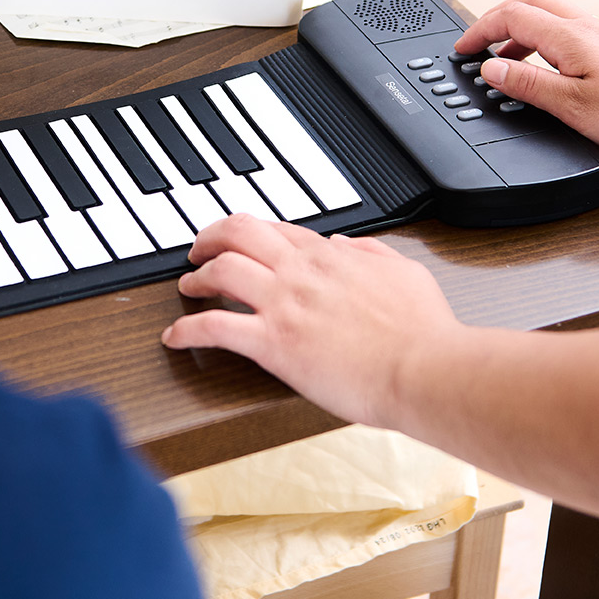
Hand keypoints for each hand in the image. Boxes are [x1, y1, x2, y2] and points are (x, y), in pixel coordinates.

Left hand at [163, 215, 461, 429]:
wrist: (424, 368)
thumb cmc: (423, 331)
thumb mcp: (405, 273)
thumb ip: (372, 253)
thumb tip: (347, 243)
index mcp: (332, 256)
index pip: (277, 230)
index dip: (251, 232)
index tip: (241, 241)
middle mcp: (301, 273)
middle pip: (239, 234)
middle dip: (210, 237)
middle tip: (198, 250)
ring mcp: (284, 306)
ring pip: (221, 271)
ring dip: (197, 277)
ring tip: (187, 287)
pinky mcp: (273, 345)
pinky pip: (215, 328)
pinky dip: (187, 331)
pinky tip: (174, 338)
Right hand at [453, 0, 598, 161]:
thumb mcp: (570, 106)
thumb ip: (527, 83)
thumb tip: (490, 67)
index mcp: (572, 36)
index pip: (512, 16)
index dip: (480, 30)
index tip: (462, 50)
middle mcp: (588, 26)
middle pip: (530, 1)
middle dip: (498, 19)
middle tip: (479, 45)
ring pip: (550, 13)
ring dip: (520, 30)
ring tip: (504, 61)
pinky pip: (567, 29)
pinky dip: (543, 41)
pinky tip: (543, 68)